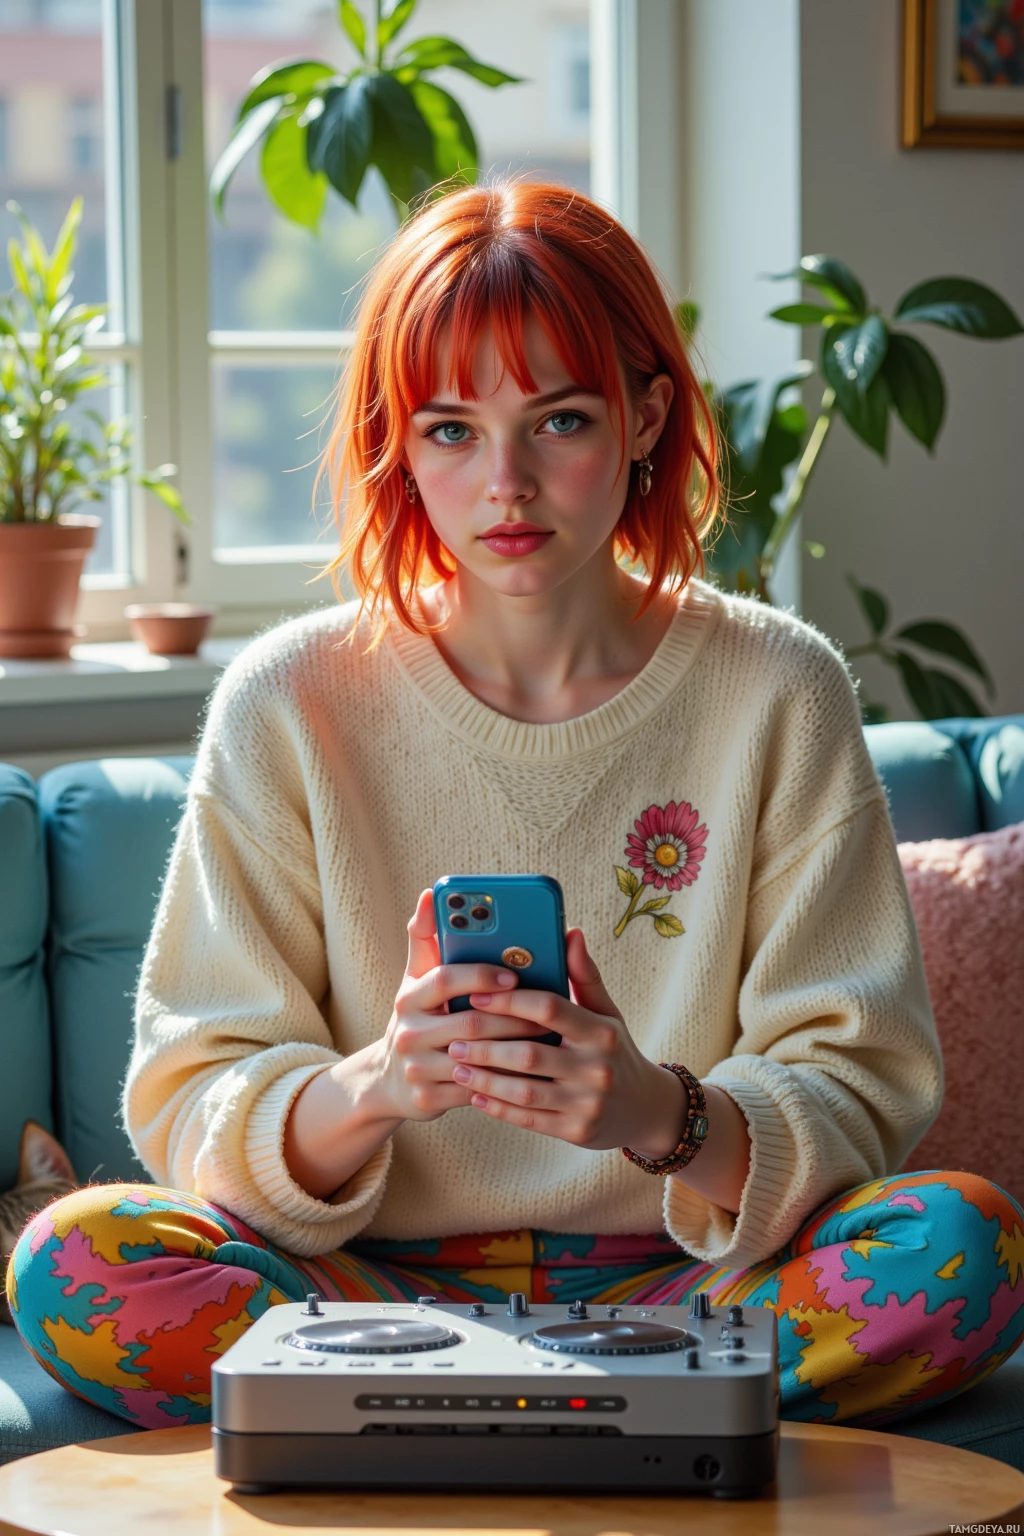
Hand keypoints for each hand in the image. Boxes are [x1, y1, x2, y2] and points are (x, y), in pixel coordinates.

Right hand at [373, 889, 558, 1123]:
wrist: (389, 1082)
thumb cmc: (418, 1020)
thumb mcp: (416, 980)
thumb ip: (426, 938)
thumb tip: (430, 893)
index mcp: (408, 998)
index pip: (445, 979)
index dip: (481, 976)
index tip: (515, 976)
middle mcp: (407, 1032)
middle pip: (470, 1022)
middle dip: (513, 1017)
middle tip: (550, 1014)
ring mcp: (416, 1069)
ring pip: (477, 1059)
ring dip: (516, 1049)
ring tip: (548, 1039)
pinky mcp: (427, 1100)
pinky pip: (476, 1091)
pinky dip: (506, 1082)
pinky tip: (531, 1073)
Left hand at [445, 926, 686, 1154]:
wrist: (646, 1109)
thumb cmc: (616, 1052)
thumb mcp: (608, 1014)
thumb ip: (584, 976)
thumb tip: (570, 933)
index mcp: (601, 1032)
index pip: (550, 1009)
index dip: (509, 1000)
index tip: (476, 995)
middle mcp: (596, 1067)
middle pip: (529, 1053)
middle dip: (486, 1046)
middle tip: (454, 1038)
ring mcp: (587, 1103)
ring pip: (524, 1090)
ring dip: (485, 1078)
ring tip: (457, 1066)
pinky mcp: (576, 1131)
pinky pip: (528, 1119)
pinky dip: (498, 1107)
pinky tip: (475, 1095)